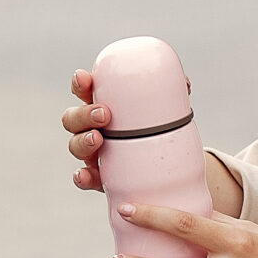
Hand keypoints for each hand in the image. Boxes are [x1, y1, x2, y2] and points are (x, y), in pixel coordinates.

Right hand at [61, 69, 245, 215]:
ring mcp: (93, 153)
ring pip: (75, 145)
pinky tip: (84, 175)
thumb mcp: (160, 110)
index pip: (84, 90)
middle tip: (104, 114)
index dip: (80, 83)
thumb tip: (184, 85)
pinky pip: (84, 178)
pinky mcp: (98, 177)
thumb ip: (169, 94)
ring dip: (82, 141)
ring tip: (98, 139)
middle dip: (83, 114)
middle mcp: (91, 128)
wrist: (162, 166)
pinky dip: (81, 177)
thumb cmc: (154, 128)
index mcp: (103, 105)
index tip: (85, 79)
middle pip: (72, 118)